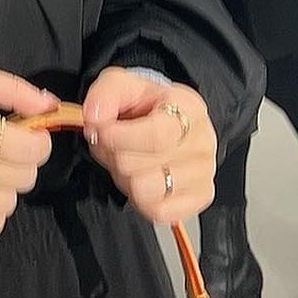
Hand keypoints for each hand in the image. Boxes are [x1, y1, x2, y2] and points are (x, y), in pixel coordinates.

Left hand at [82, 68, 216, 224]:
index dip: (118, 138)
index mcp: (189, 109)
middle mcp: (203, 143)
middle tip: (112, 144)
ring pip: (145, 191)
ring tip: (129, 161)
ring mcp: (204, 174)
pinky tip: (142, 178)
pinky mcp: (200, 199)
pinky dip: (140, 199)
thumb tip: (94, 116)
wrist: (170, 120)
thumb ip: (105, 93)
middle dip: (114, 155)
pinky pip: (157, 212)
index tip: (99, 131)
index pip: (155, 136)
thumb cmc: (148, 105)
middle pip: (140, 165)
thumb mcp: (123, 86)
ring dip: (125, 178)